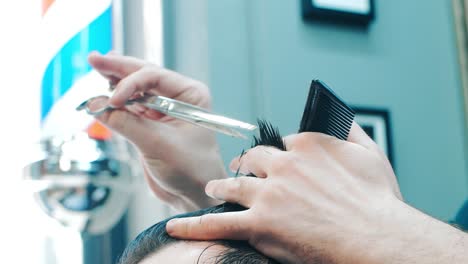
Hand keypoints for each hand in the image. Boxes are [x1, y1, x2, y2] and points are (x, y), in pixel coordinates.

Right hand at [88, 52, 226, 210]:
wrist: (195, 195)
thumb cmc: (190, 169)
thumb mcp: (158, 145)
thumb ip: (127, 123)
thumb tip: (94, 105)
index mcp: (190, 94)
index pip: (155, 76)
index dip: (129, 84)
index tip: (112, 100)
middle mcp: (178, 97)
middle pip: (144, 75)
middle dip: (119, 68)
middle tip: (94, 58)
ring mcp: (163, 109)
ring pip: (135, 89)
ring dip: (115, 81)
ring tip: (96, 66)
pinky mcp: (151, 124)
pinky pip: (130, 107)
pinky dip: (115, 103)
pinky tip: (102, 95)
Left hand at [166, 123, 407, 262]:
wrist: (376, 238)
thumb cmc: (377, 201)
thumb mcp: (371, 154)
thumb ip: (351, 129)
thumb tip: (340, 114)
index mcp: (306, 145)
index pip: (278, 144)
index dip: (273, 156)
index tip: (271, 165)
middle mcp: (283, 165)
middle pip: (252, 161)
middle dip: (243, 166)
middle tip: (236, 172)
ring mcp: (268, 194)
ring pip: (232, 186)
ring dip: (219, 186)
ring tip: (212, 188)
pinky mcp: (259, 223)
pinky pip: (216, 222)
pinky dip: (192, 225)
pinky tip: (176, 226)